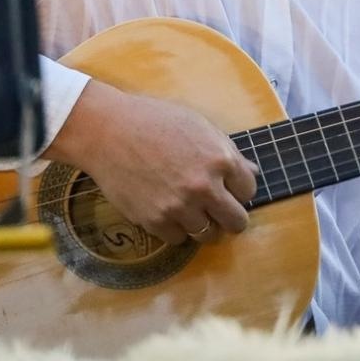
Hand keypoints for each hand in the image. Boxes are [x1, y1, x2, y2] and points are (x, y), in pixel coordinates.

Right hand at [45, 80, 257, 246]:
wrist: (109, 131)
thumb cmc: (155, 121)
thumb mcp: (199, 126)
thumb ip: (227, 152)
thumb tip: (251, 172)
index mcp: (220, 159)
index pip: (249, 191)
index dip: (239, 189)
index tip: (229, 188)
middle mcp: (204, 187)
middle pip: (236, 222)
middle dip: (231, 217)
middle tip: (219, 211)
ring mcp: (179, 207)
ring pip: (208, 235)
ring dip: (203, 225)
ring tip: (191, 210)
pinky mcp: (155, 221)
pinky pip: (178, 239)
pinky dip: (176, 229)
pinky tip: (168, 210)